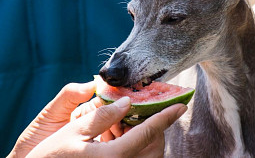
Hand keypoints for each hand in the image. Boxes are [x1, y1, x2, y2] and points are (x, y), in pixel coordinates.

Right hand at [8, 82, 186, 156]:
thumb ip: (102, 117)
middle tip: (148, 109)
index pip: (148, 133)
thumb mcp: (72, 132)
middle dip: (155, 127)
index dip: (165, 117)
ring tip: (129, 119)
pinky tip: (116, 133)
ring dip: (143, 135)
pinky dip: (131, 143)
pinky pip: (131, 157)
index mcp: (113, 157)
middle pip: (151, 147)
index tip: (181, 104)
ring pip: (144, 153)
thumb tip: (126, 102)